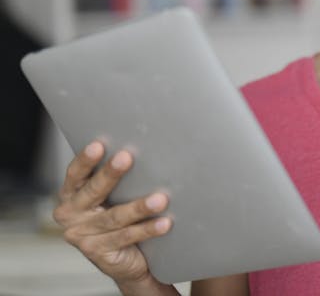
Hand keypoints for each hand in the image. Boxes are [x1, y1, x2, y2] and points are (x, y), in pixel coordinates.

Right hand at [53, 141, 172, 288]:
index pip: (75, 175)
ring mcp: (82, 236)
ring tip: (160, 199)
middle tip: (127, 158)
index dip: (85, 160)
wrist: (125, 259)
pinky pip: (126, 237)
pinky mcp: (97, 253)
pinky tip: (164, 223)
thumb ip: (116, 179)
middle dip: (110, 174)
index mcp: (71, 196)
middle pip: (93, 192)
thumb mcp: (112, 197)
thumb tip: (144, 150)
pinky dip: (147, 229)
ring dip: (139, 207)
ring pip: (114, 217)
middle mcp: (71, 216)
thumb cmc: (119, 217)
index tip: (98, 145)